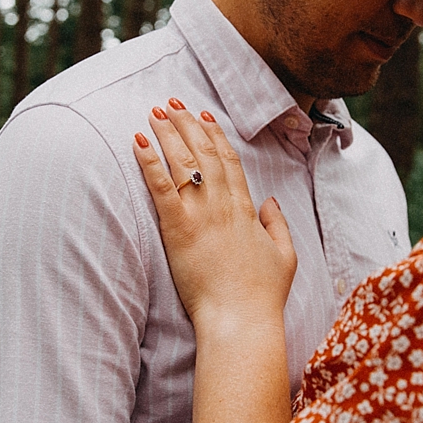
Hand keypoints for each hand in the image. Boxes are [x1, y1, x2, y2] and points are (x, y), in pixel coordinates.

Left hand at [132, 100, 297, 332]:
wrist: (241, 318)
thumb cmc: (262, 294)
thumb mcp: (285, 256)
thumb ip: (277, 224)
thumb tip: (271, 201)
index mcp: (246, 210)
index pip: (230, 161)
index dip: (215, 136)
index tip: (204, 117)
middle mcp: (223, 205)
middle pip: (204, 153)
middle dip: (187, 124)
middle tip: (172, 103)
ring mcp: (201, 215)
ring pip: (183, 162)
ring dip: (167, 133)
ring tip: (154, 113)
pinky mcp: (178, 229)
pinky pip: (161, 187)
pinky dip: (148, 161)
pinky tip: (137, 141)